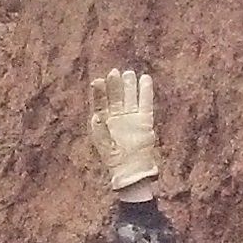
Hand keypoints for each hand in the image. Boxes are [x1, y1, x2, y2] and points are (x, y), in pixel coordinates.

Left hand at [89, 68, 159, 197]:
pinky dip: (145, 91)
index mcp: (104, 121)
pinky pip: (146, 103)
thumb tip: (96, 115)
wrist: (131, 170)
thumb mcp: (103, 143)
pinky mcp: (145, 120)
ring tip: (129, 73)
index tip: (97, 81)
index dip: (99, 92)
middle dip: (115, 85)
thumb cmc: (114, 158)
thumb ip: (100, 129)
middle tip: (114, 72)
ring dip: (129, 85)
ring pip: (130, 97)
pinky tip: (145, 79)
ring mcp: (131, 118)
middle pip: (116, 97)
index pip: (101, 102)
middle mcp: (118, 117)